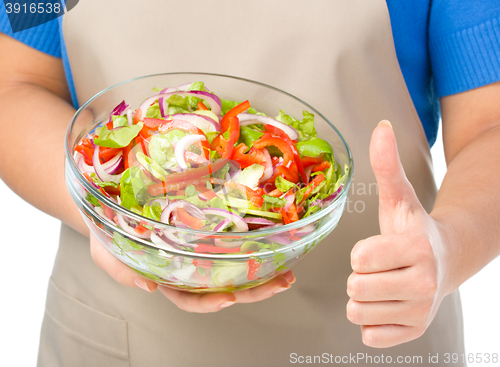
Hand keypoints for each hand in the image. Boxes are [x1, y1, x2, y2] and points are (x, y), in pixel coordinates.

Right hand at [90, 233, 294, 312]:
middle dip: (256, 289)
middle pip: (226, 285)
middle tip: (283, 282)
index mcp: (169, 279)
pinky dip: (253, 240)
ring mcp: (202, 249)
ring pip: (235, 264)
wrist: (114, 204)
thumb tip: (150, 287)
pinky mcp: (208, 229)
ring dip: (264, 267)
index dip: (210, 303)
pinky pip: (232, 237)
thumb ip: (124, 272)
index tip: (230, 298)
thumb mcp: (108, 253)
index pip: (192, 299)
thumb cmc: (110, 234)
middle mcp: (191, 268)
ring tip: (288, 266)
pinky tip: (273, 238)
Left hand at [346, 121, 451, 347]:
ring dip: (363, 297)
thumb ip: (387, 165)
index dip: (360, 252)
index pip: (360, 258)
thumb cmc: (413, 229)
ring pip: (357, 312)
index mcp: (417, 248)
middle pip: (355, 287)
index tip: (376, 248)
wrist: (444, 260)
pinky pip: (369, 335)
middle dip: (359, 275)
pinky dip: (372, 320)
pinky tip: (388, 302)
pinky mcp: (415, 331)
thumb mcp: (398, 197)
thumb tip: (380, 127)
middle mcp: (424, 282)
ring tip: (383, 282)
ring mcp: (421, 310)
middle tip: (380, 266)